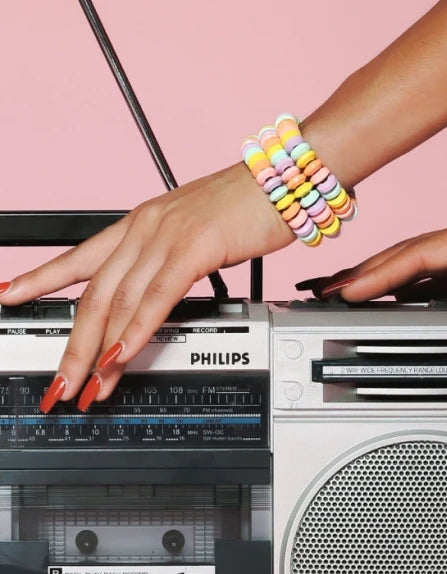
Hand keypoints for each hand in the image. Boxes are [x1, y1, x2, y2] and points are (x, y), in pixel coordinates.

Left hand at [1, 163, 293, 410]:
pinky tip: (121, 357)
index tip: (11, 295)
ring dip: (99, 351)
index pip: (79, 257)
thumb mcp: (199, 238)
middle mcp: (144, 229)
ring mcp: (165, 236)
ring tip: (89, 386)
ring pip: (118, 301)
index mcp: (141, 224)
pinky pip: (156, 298)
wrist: (285, 180)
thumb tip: (163, 297)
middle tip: (60, 383)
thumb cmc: (249, 208)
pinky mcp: (194, 247)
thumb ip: (174, 266)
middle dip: (73, 345)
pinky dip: (136, 332)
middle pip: (93, 293)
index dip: (42, 279)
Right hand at [298, 174, 446, 311]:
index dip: (381, 274)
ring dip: (382, 278)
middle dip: (364, 273)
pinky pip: (442, 274)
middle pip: (408, 255)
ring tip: (348, 295)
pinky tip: (404, 299)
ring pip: (420, 264)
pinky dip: (413, 285)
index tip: (347, 291)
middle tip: (325, 292)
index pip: (422, 255)